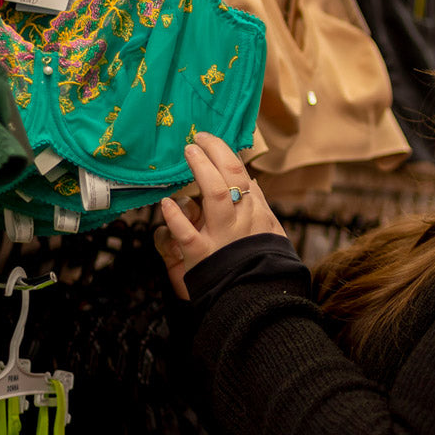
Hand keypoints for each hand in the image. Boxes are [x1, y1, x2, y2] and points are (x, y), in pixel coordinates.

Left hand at [155, 132, 284, 298]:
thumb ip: (258, 203)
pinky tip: (166, 205)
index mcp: (253, 211)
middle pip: (229, 178)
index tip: (207, 138)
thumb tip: (250, 179)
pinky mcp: (201, 257)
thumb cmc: (260, 261)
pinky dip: (176, 219)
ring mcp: (220, 237)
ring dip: (201, 172)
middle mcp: (239, 219)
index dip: (222, 151)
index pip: (240, 173)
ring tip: (189, 154)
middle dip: (212, 154)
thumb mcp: (268, 230)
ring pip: (216, 196)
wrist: (257, 297)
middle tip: (195, 139)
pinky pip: (187, 235)